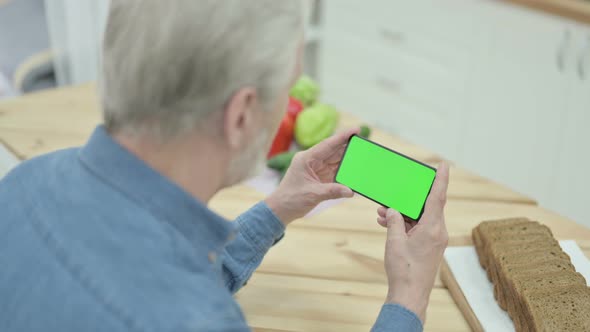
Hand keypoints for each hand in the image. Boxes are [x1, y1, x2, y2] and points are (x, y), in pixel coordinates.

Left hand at [264, 128, 358, 224]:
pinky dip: (345, 173)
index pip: (327, 144)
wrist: (281, 210)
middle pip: (334, 152)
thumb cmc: (291, 199)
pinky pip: (336, 173)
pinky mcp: (321, 178)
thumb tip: (350, 191)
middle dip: (349, 149)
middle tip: (365, 145)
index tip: (356, 130)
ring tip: (364, 159)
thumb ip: (332, 191)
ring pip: (336, 161)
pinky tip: (355, 173)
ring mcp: (317, 169)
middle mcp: (312, 161)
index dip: (342, 136)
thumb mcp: (312, 194)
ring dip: (348, 161)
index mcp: (306, 158)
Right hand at [376, 162, 449, 322]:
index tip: (444, 165)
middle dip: (410, 198)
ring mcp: (434, 240)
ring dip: (403, 213)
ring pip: (420, 217)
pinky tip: (388, 223)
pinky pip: (418, 228)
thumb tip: (393, 211)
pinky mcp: (429, 246)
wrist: (410, 295)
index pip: (438, 197)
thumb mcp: (394, 241)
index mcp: (433, 228)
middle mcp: (438, 232)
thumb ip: (393, 221)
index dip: (441, 179)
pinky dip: (405, 224)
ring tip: (383, 212)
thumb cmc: (404, 270)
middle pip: (428, 206)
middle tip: (399, 189)